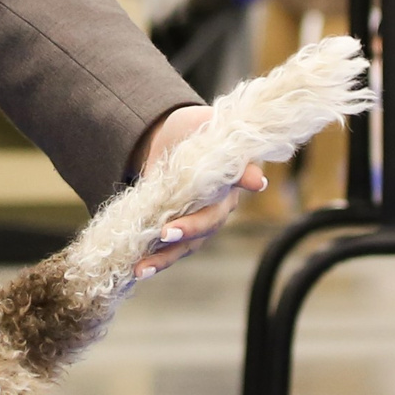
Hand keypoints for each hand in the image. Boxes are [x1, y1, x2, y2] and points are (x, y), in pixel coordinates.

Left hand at [132, 105, 263, 277]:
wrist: (168, 138)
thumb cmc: (192, 129)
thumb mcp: (204, 126)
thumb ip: (225, 144)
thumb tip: (257, 179)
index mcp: (230, 179)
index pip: (240, 181)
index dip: (247, 180)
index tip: (254, 183)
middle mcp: (219, 205)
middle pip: (209, 222)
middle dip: (188, 229)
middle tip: (167, 233)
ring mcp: (198, 221)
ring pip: (187, 244)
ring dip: (164, 257)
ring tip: (141, 268)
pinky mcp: (177, 230)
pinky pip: (169, 250)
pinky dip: (154, 260)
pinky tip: (137, 269)